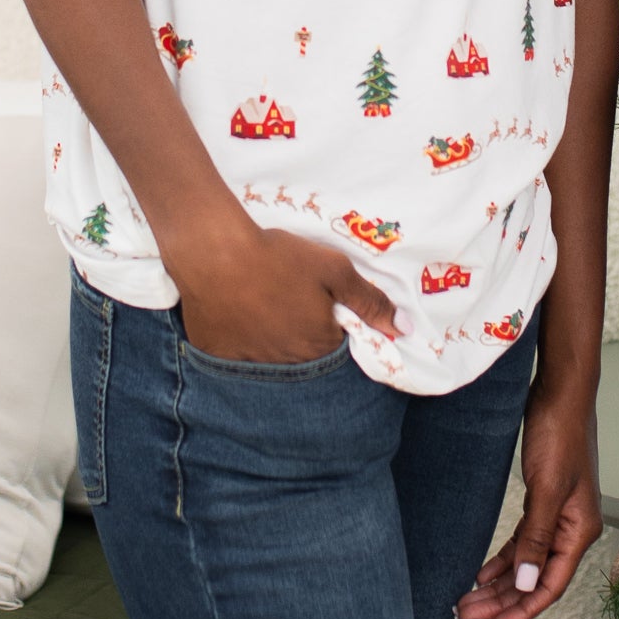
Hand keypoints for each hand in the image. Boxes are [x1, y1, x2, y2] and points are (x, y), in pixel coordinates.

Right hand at [177, 224, 411, 363]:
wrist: (214, 253)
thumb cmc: (279, 258)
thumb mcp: (334, 270)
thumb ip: (369, 301)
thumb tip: (404, 328)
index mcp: (318, 346)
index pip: (337, 346)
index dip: (332, 322)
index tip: (320, 302)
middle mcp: (286, 364)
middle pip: (304, 354)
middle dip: (303, 330)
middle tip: (289, 297)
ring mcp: (249, 365)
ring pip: (271, 357)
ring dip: (273, 337)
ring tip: (264, 302)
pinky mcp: (219, 357)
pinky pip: (237, 355)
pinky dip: (242, 339)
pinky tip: (238, 311)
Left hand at [454, 384, 600, 618]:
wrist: (560, 392)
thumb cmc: (559, 433)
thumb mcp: (547, 487)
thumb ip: (537, 537)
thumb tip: (527, 583)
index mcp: (580, 531)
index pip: (550, 585)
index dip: (522, 611)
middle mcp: (572, 528)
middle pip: (535, 577)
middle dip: (501, 599)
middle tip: (464, 615)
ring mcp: (558, 515)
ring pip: (526, 561)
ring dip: (498, 582)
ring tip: (466, 600)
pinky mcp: (543, 500)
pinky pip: (522, 541)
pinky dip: (503, 558)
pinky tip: (481, 571)